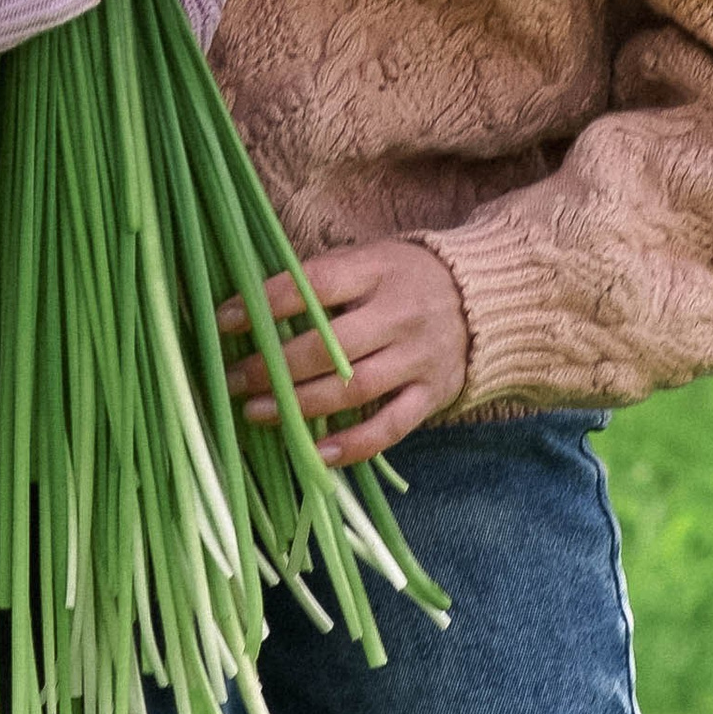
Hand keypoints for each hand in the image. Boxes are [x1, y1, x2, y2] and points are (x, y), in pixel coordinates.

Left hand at [218, 239, 468, 464]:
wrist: (488, 298)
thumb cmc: (406, 278)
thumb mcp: (371, 260)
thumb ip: (323, 279)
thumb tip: (251, 305)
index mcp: (379, 270)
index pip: (315, 284)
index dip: (266, 302)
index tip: (224, 319)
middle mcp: (400, 314)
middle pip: (330, 346)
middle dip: (274, 366)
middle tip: (233, 379)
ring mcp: (418, 358)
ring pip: (354, 389)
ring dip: (299, 405)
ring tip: (255, 411)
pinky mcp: (432, 394)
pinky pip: (390, 427)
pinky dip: (352, 445)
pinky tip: (314, 453)